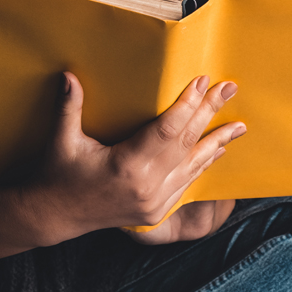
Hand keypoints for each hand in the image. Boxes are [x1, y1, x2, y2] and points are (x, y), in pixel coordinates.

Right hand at [0, 73, 244, 265]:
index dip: (188, 105)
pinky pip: (187, 184)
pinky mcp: (157, 212)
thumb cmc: (55, 174)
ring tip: (239, 125)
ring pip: (194, 166)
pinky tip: (216, 151)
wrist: (52, 217)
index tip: (204, 81)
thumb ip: (69, 107)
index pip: (168, 130)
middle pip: (187, 143)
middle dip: (210, 113)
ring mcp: (155, 202)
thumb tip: (69, 74)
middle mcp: (147, 186)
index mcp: (127, 165)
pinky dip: (203, 165)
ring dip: (217, 142)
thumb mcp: (60, 141)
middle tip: (230, 88)